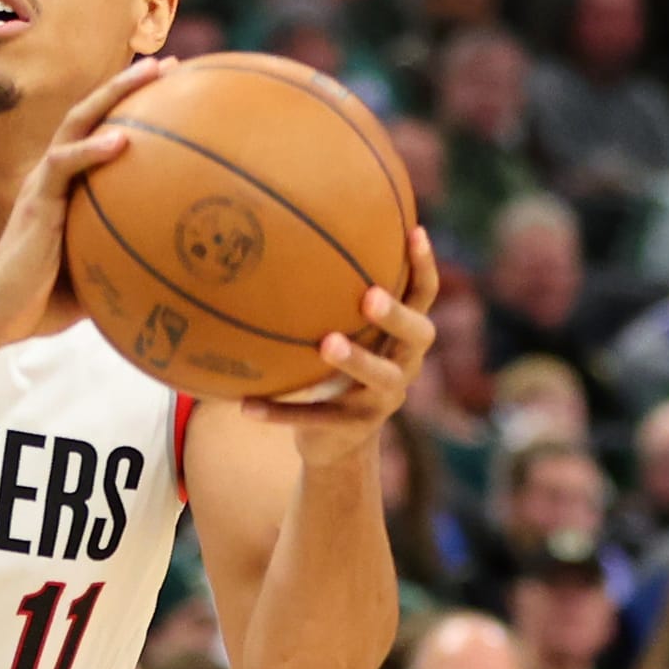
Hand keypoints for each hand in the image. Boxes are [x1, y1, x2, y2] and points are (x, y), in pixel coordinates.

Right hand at [0, 58, 166, 345]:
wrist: (0, 314)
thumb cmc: (44, 301)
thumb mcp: (95, 275)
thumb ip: (122, 259)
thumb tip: (169, 270)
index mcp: (66, 187)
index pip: (98, 134)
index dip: (128, 110)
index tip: (170, 94)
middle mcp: (54, 174)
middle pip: (91, 114)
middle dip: (127, 84)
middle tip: (168, 66)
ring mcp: (43, 182)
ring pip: (78, 122)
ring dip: (114, 94)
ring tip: (152, 73)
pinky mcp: (36, 200)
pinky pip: (65, 165)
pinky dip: (92, 149)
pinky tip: (123, 140)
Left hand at [239, 229, 438, 466]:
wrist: (338, 442)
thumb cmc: (337, 369)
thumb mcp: (343, 331)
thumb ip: (334, 294)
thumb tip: (288, 225)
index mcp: (405, 337)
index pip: (424, 296)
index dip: (424, 266)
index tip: (415, 231)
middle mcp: (404, 366)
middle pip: (417, 335)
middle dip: (396, 315)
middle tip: (370, 296)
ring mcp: (382, 401)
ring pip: (378, 379)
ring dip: (355, 360)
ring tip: (326, 343)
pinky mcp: (352, 430)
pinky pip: (316, 419)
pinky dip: (280, 412)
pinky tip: (245, 405)